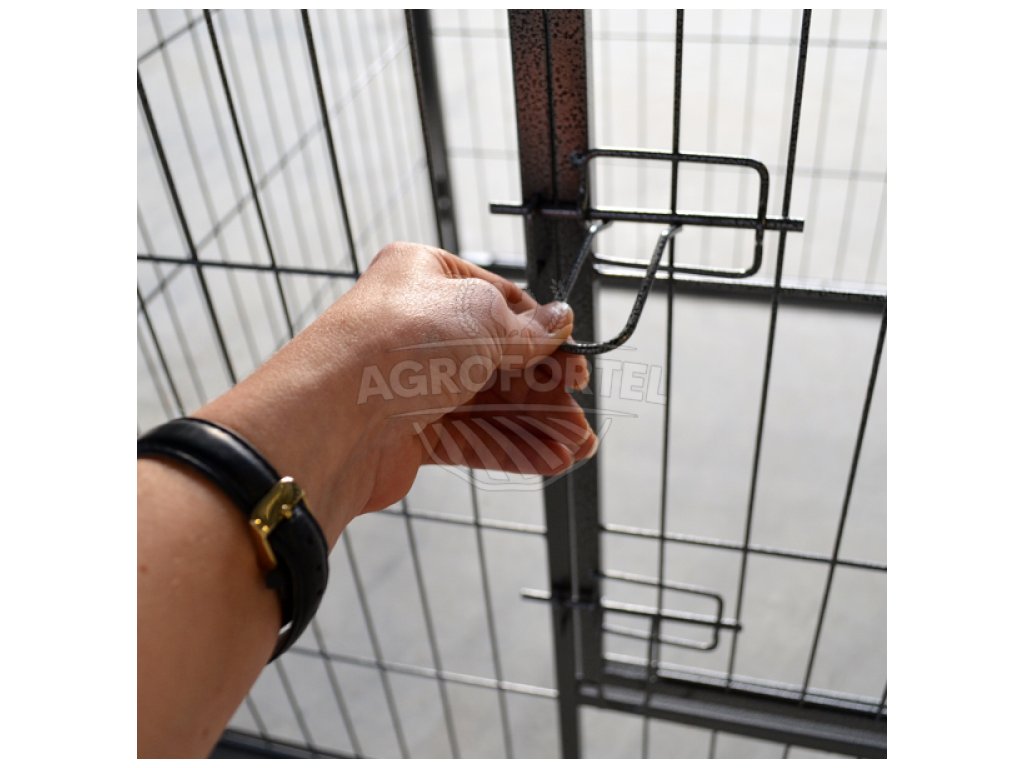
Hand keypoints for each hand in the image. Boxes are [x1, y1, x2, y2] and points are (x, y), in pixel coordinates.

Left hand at [197, 242, 597, 542]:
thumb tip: (561, 320)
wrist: (330, 418)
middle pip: (498, 359)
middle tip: (580, 411)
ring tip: (576, 448)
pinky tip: (548, 461)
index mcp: (425, 278)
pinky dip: (510, 448)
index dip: (542, 334)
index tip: (575, 360)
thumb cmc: (395, 347)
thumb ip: (527, 327)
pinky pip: (470, 438)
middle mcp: (416, 329)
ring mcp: (410, 383)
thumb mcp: (480, 318)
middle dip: (545, 390)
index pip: (499, 302)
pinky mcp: (407, 434)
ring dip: (536, 426)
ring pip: (488, 404)